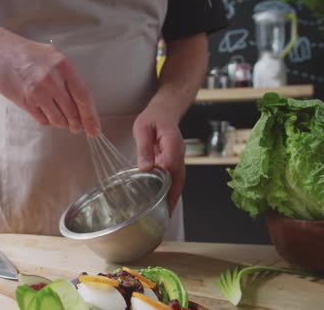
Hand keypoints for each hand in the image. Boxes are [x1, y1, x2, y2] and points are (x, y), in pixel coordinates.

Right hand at [0, 30, 100, 135]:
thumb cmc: (25, 53)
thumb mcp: (52, 56)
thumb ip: (67, 76)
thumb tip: (81, 101)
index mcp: (63, 66)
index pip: (84, 96)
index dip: (91, 116)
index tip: (95, 129)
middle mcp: (52, 79)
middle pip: (73, 111)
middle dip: (76, 123)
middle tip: (77, 127)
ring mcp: (38, 91)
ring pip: (58, 119)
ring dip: (61, 122)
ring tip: (59, 118)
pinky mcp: (25, 101)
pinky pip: (43, 120)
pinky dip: (47, 120)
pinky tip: (45, 113)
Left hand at [133, 95, 185, 215]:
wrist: (166, 109)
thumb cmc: (153, 117)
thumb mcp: (143, 129)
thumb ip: (144, 148)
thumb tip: (144, 167)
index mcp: (172, 144)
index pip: (171, 169)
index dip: (169, 187)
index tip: (164, 201)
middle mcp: (179, 153)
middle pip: (180, 178)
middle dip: (174, 197)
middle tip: (167, 214)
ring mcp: (179, 156)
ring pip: (180, 179)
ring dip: (175, 195)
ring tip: (167, 211)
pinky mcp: (176, 159)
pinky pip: (176, 175)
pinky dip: (173, 188)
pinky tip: (166, 197)